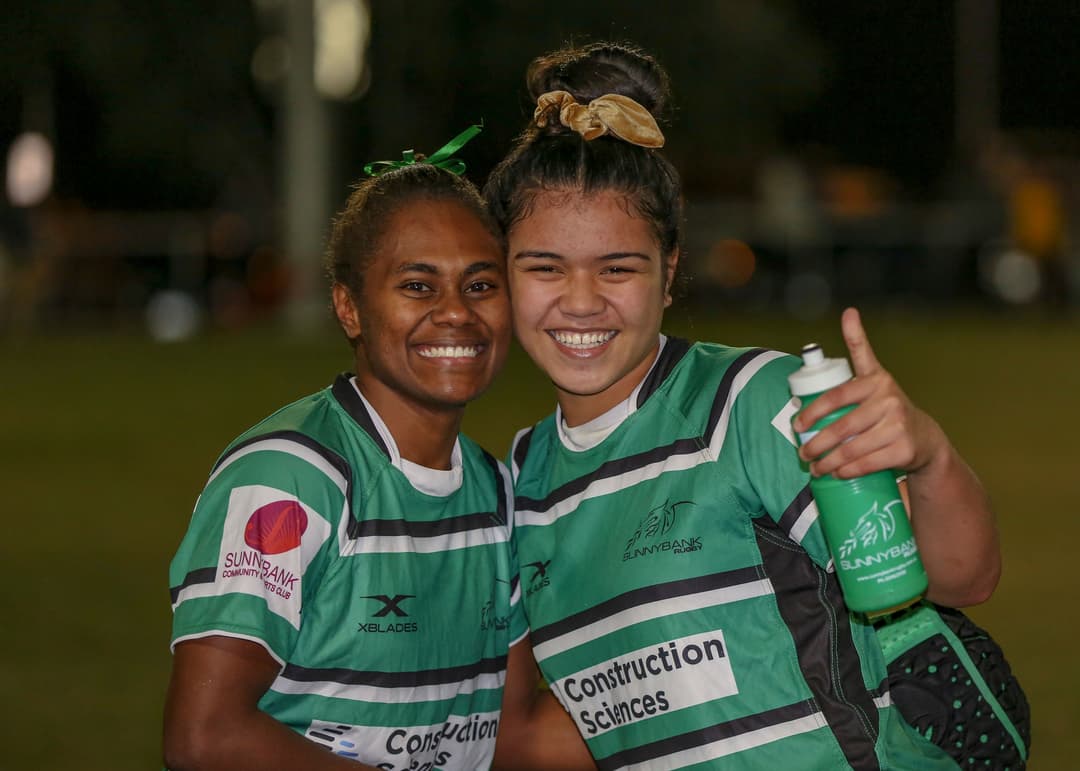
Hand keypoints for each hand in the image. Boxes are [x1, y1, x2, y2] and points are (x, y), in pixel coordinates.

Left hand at [793, 307, 946, 478]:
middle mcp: (889, 400)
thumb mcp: (875, 374)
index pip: (835, 396)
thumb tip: (849, 312)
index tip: (796, 424)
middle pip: (840, 427)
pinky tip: (837, 473)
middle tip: (803, 453)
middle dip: (816, 444)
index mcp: (877, 380)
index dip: (812, 411)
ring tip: (815, 468)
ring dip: (828, 462)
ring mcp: (898, 425)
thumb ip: (859, 347)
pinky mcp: (904, 449)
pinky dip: (847, 471)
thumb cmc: (888, 406)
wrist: (925, 438)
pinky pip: (867, 463)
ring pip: (852, 448)